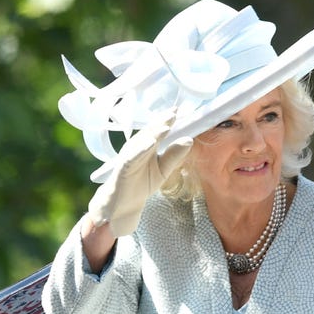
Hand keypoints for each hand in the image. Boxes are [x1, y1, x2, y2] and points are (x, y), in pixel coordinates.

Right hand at [88, 119, 193, 236]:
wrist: (125, 204)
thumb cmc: (142, 183)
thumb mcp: (164, 169)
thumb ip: (175, 155)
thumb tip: (189, 139)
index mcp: (147, 146)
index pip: (158, 130)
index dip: (168, 120)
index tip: (179, 109)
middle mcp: (137, 147)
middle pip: (150, 131)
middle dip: (161, 121)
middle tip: (174, 112)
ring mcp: (129, 156)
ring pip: (141, 141)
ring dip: (153, 133)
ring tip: (166, 126)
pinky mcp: (123, 167)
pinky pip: (132, 157)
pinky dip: (141, 149)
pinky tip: (150, 144)